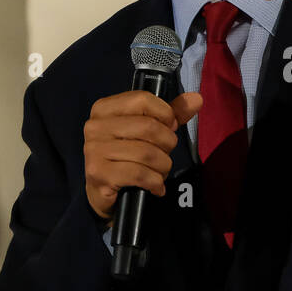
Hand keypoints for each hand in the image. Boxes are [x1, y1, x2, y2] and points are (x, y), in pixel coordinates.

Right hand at [83, 90, 201, 223]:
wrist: (102, 191)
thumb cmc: (127, 155)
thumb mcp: (147, 131)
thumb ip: (172, 114)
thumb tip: (196, 99)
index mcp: (104, 109)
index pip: (143, 99)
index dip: (165, 114)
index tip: (169, 127)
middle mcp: (95, 127)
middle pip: (148, 127)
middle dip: (167, 143)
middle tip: (165, 153)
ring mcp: (94, 150)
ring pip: (147, 153)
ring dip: (163, 166)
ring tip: (159, 171)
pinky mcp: (99, 174)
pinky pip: (140, 174)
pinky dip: (155, 182)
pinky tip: (155, 186)